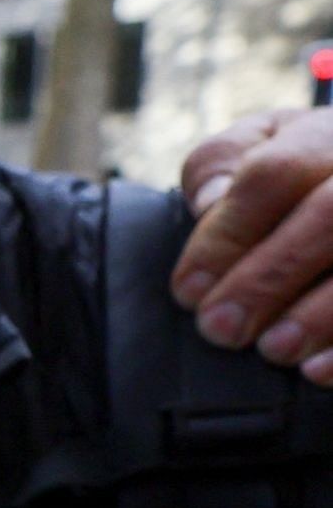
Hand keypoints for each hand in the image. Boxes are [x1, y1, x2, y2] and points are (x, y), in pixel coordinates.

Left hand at [170, 108, 332, 385]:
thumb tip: (209, 201)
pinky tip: (320, 371)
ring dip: (323, 313)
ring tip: (275, 351)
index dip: (227, 234)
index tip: (189, 290)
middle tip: (220, 329)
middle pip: (330, 215)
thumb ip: (221, 164)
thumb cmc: (301, 171)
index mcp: (327, 136)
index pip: (276, 173)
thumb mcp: (258, 147)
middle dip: (270, 278)